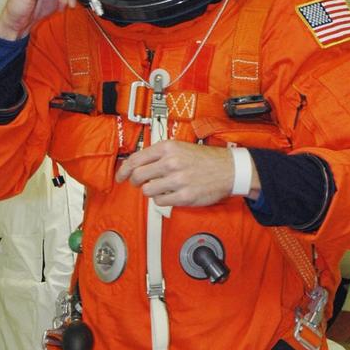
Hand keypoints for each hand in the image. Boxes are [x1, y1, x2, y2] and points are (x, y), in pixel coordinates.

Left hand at [115, 141, 255, 207]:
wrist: (228, 169)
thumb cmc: (204, 159)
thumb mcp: (180, 147)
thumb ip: (159, 154)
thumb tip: (136, 164)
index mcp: (168, 148)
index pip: (135, 159)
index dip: (123, 170)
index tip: (121, 176)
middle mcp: (171, 162)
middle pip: (138, 176)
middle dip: (136, 182)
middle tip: (140, 184)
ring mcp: (177, 180)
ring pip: (147, 190)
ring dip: (150, 191)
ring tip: (161, 187)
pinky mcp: (184, 196)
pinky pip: (160, 201)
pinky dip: (161, 199)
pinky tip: (170, 194)